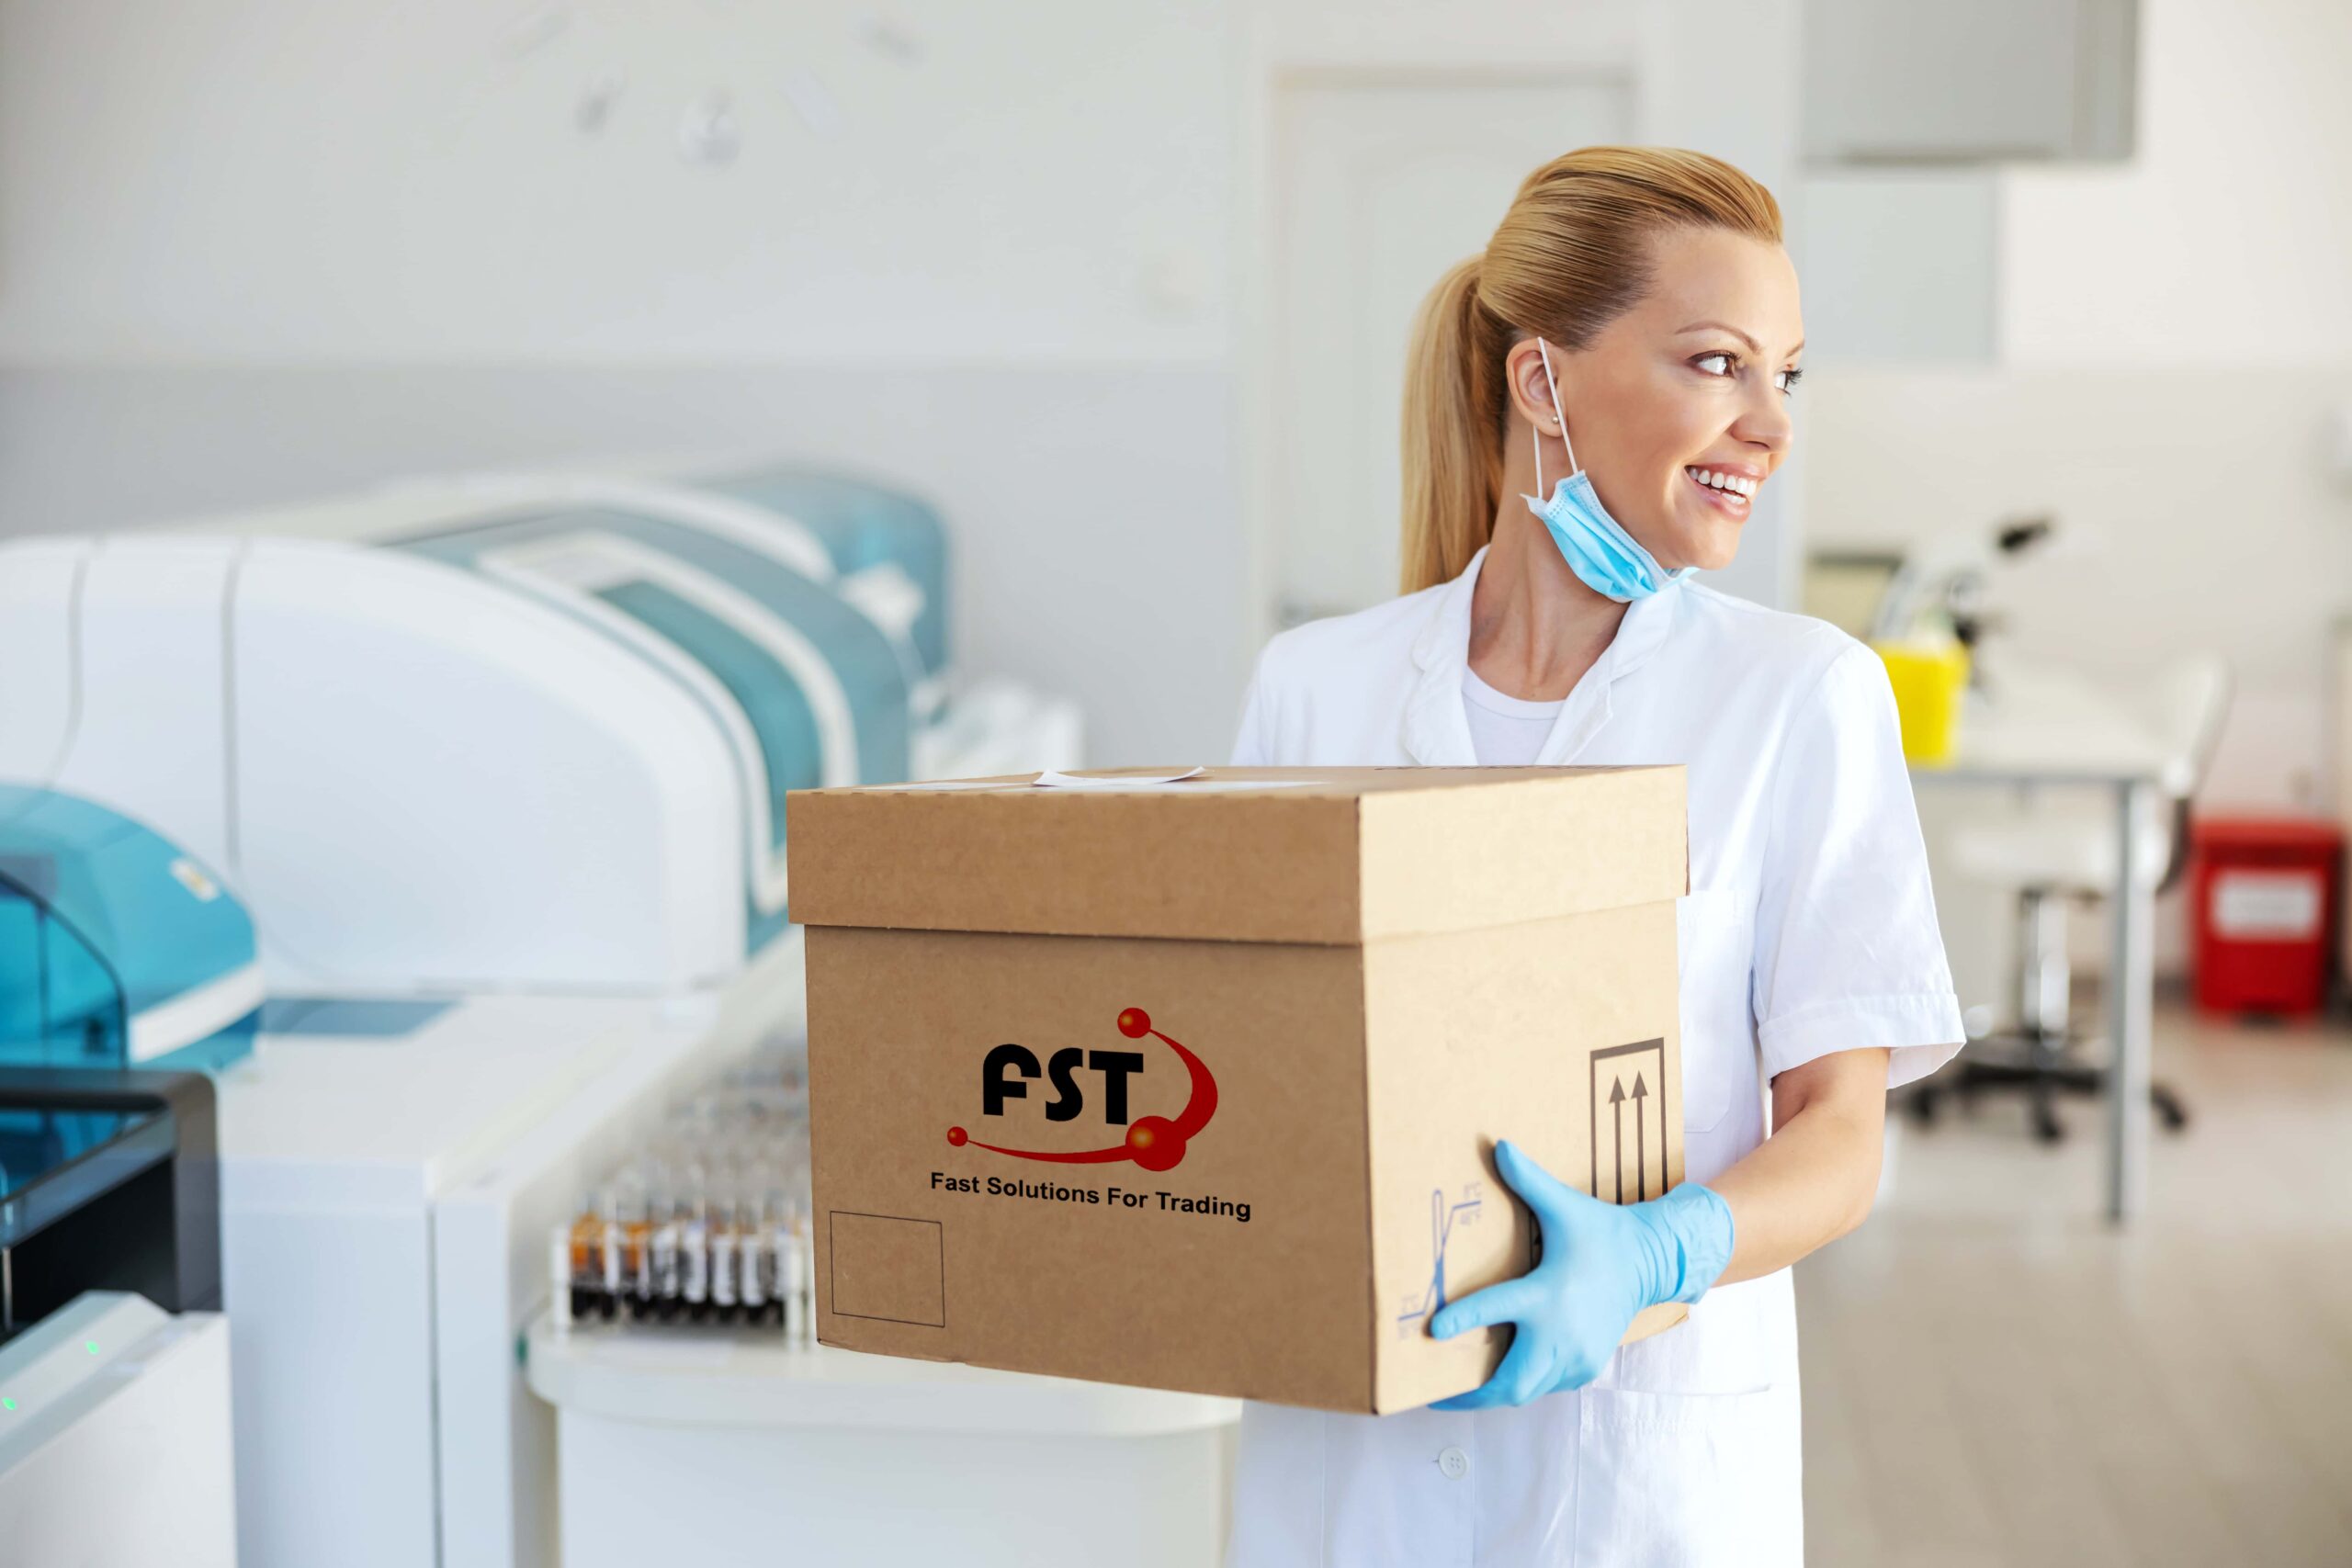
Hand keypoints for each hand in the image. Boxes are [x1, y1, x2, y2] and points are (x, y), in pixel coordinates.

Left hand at [1428, 1138, 1733, 1409]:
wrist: (1650, 1263)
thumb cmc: (1602, 1233)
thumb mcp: (1565, 1206)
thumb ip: (1529, 1180)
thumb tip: (1499, 1145)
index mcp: (1548, 1293)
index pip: (1497, 1310)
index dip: (1465, 1320)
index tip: (1434, 1331)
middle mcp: (1561, 1333)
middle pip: (1511, 1382)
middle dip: (1472, 1394)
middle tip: (1433, 1394)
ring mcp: (1576, 1355)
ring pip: (1526, 1390)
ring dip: (1493, 1391)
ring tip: (1456, 1391)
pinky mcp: (1585, 1365)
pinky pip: (1545, 1385)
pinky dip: (1521, 1383)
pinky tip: (1498, 1376)